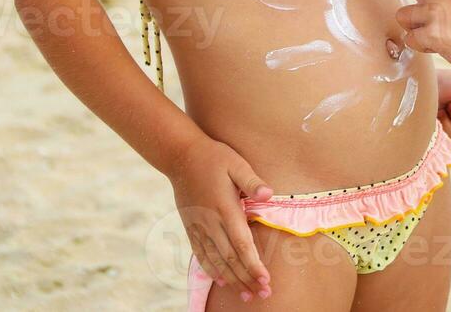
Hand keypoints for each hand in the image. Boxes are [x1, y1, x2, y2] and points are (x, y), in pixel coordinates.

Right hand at [166, 136, 273, 301]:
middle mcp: (211, 223)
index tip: (265, 281)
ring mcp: (199, 227)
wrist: (180, 156)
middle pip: (231, 258)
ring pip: (216, 260)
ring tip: (245, 294)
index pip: (242, 244)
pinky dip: (211, 269)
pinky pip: (201, 254)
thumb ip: (252, 181)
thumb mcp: (236, 163)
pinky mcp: (190, 227)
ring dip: (232, 279)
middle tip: (263, 294)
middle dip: (247, 278)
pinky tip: (221, 281)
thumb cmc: (213, 157)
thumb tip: (270, 194)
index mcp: (225, 209)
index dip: (253, 265)